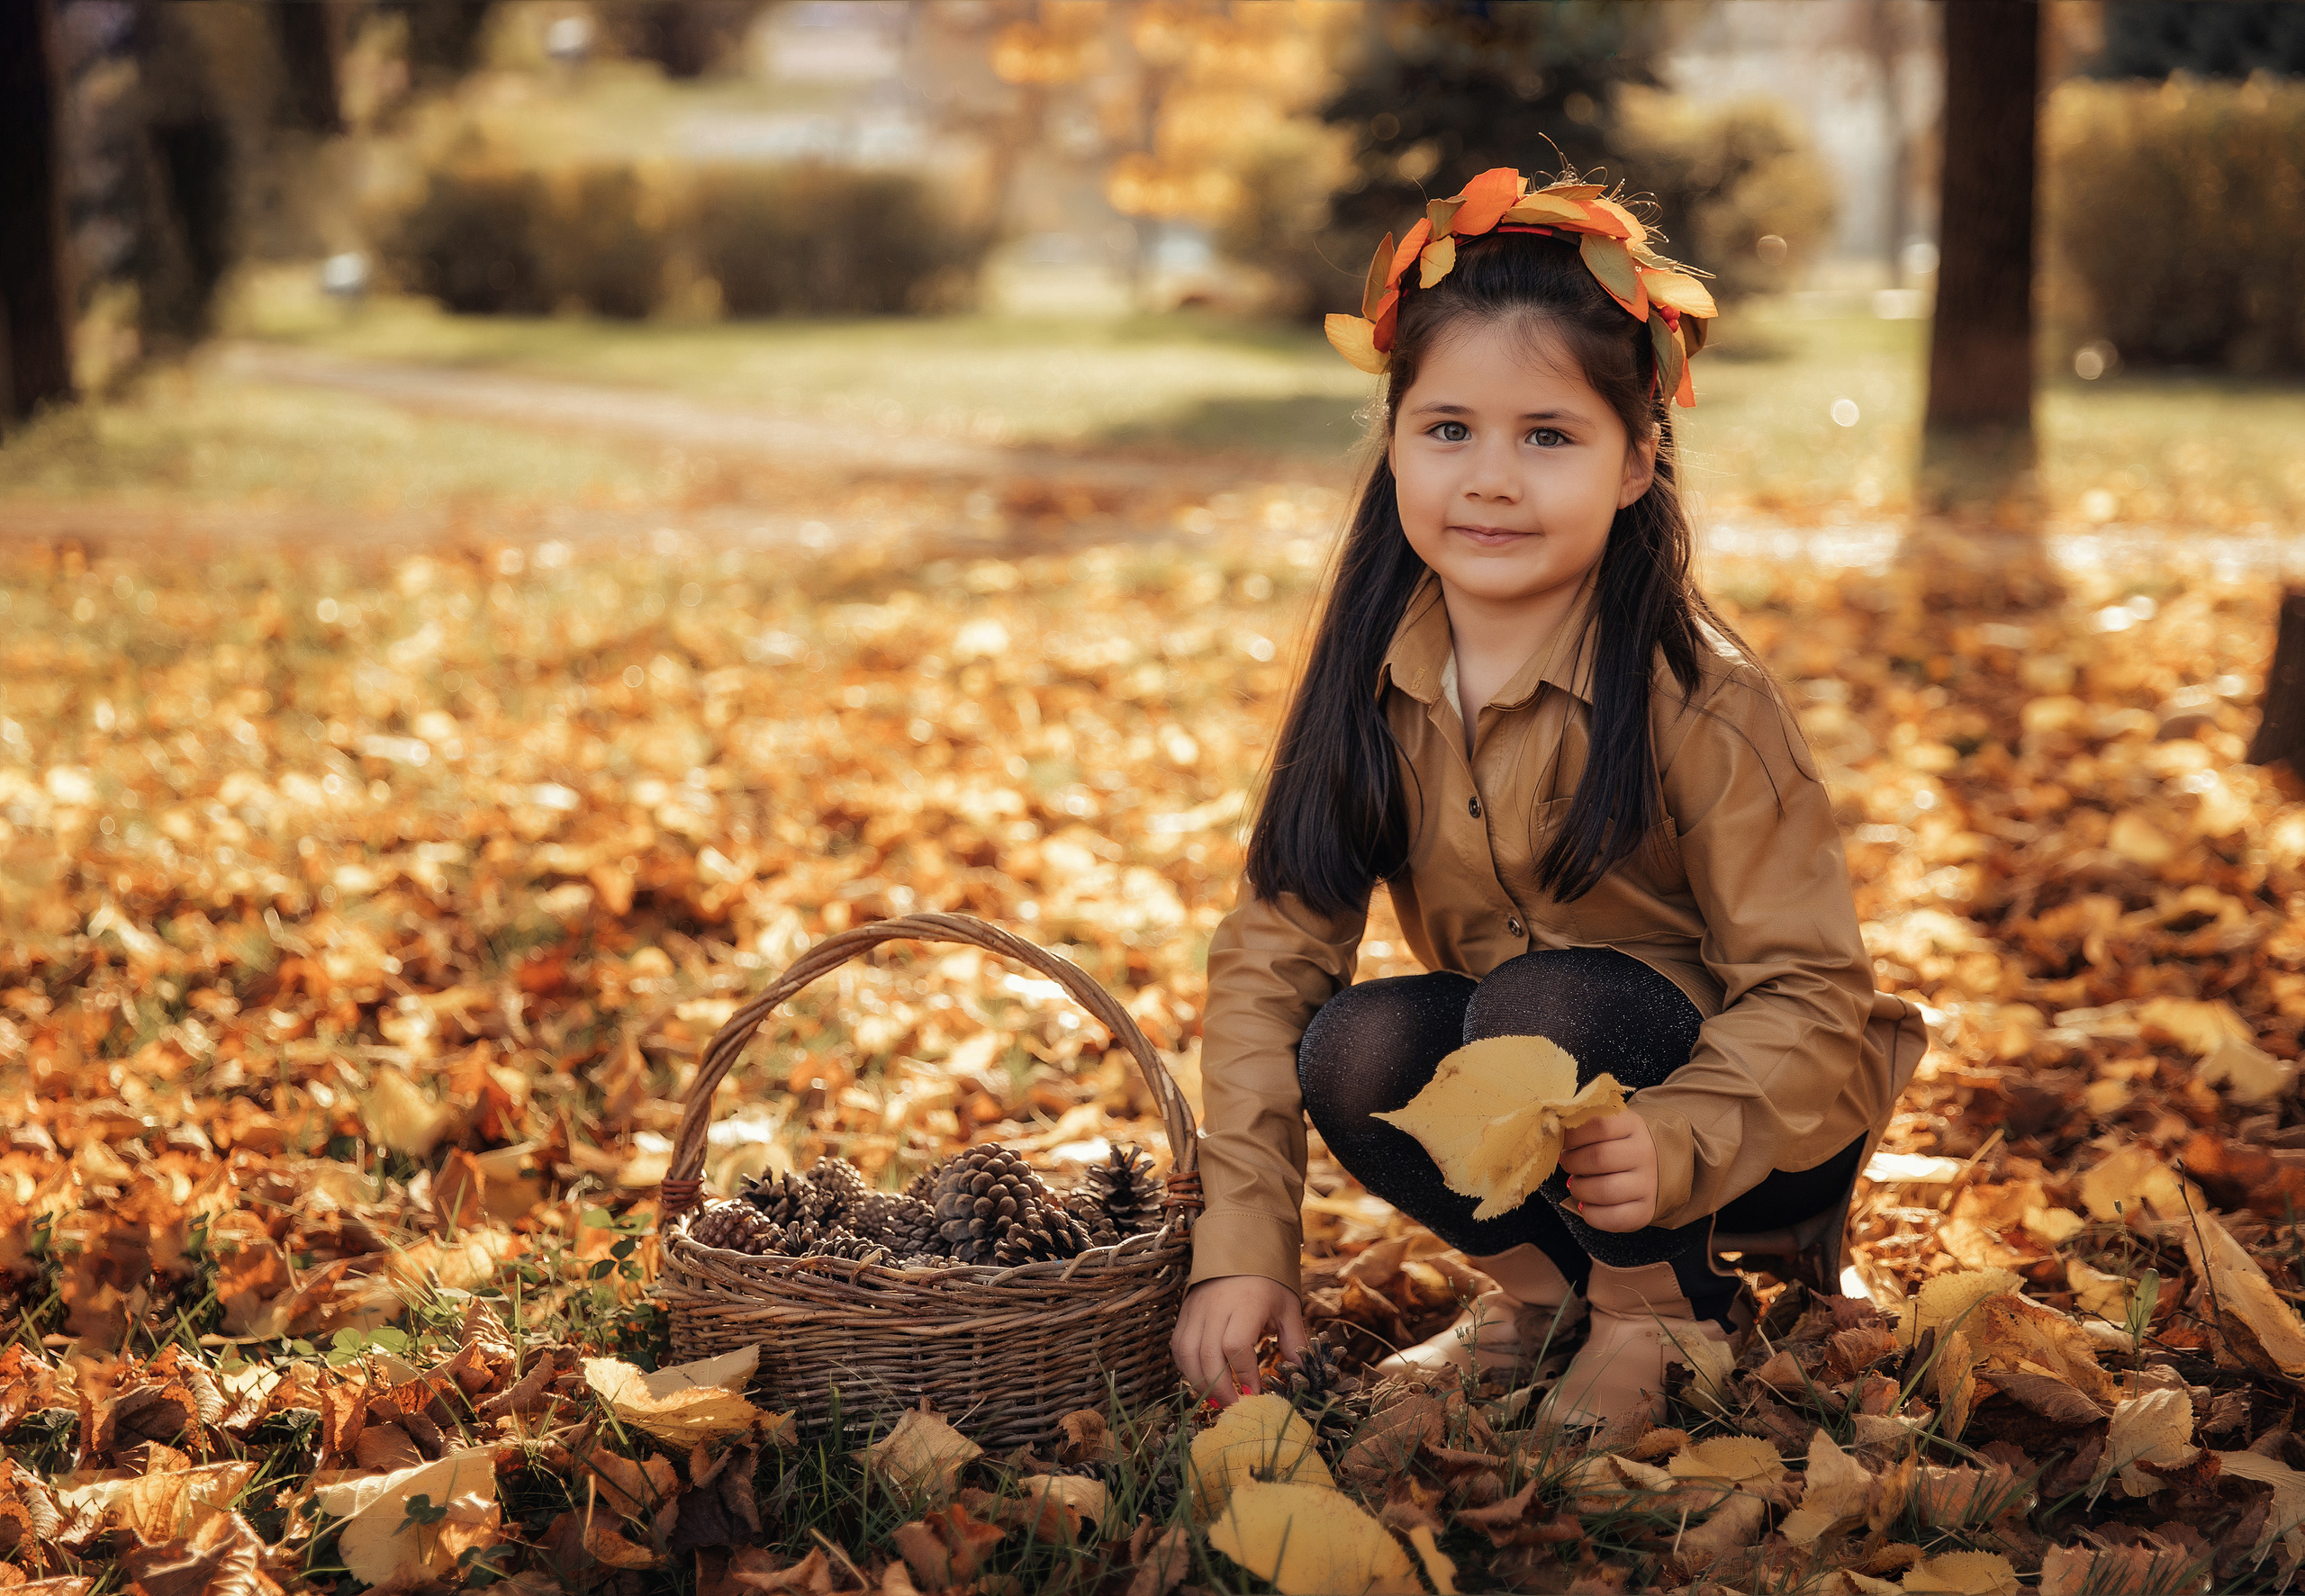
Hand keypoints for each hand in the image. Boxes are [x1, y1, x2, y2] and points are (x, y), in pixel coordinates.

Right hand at [1172, 1275, 1308, 1407]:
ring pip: (1188, 1353)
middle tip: (1235, 1407)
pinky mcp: (1184, 1313)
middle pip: (1208, 1354)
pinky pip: (1178, 1346)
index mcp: (1246, 1303)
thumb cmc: (1268, 1281)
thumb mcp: (1287, 1307)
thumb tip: (1301, 1374)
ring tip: (1217, 1401)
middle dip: (1220, 1387)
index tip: (1255, 1393)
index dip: (1244, 1373)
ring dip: (1200, 1383)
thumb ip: (1294, 1340)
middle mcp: (1216, 1306)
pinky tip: (1201, 1382)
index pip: (1236, 1345)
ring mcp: (1196, 1309)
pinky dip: (1186, 1369)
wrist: (1239, 1250)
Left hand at [1560, 1110, 1657, 1231]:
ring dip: (1579, 1189)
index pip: (1600, 1124)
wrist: (1650, 1168)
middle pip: (1599, 1158)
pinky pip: (1613, 1218)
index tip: (1564, 1141)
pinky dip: (1591, 1214)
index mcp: (1632, 1125)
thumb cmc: (1614, 1145)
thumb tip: (1550, 1130)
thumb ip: (1580, 1126)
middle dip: (1572, 1163)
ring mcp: (1647, 1183)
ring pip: (1605, 1190)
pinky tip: (1586, 1204)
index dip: (1573, 1134)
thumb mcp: (1604, 1126)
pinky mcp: (1644, 1210)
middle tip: (1567, 1164)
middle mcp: (1644, 1153)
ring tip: (1576, 1184)